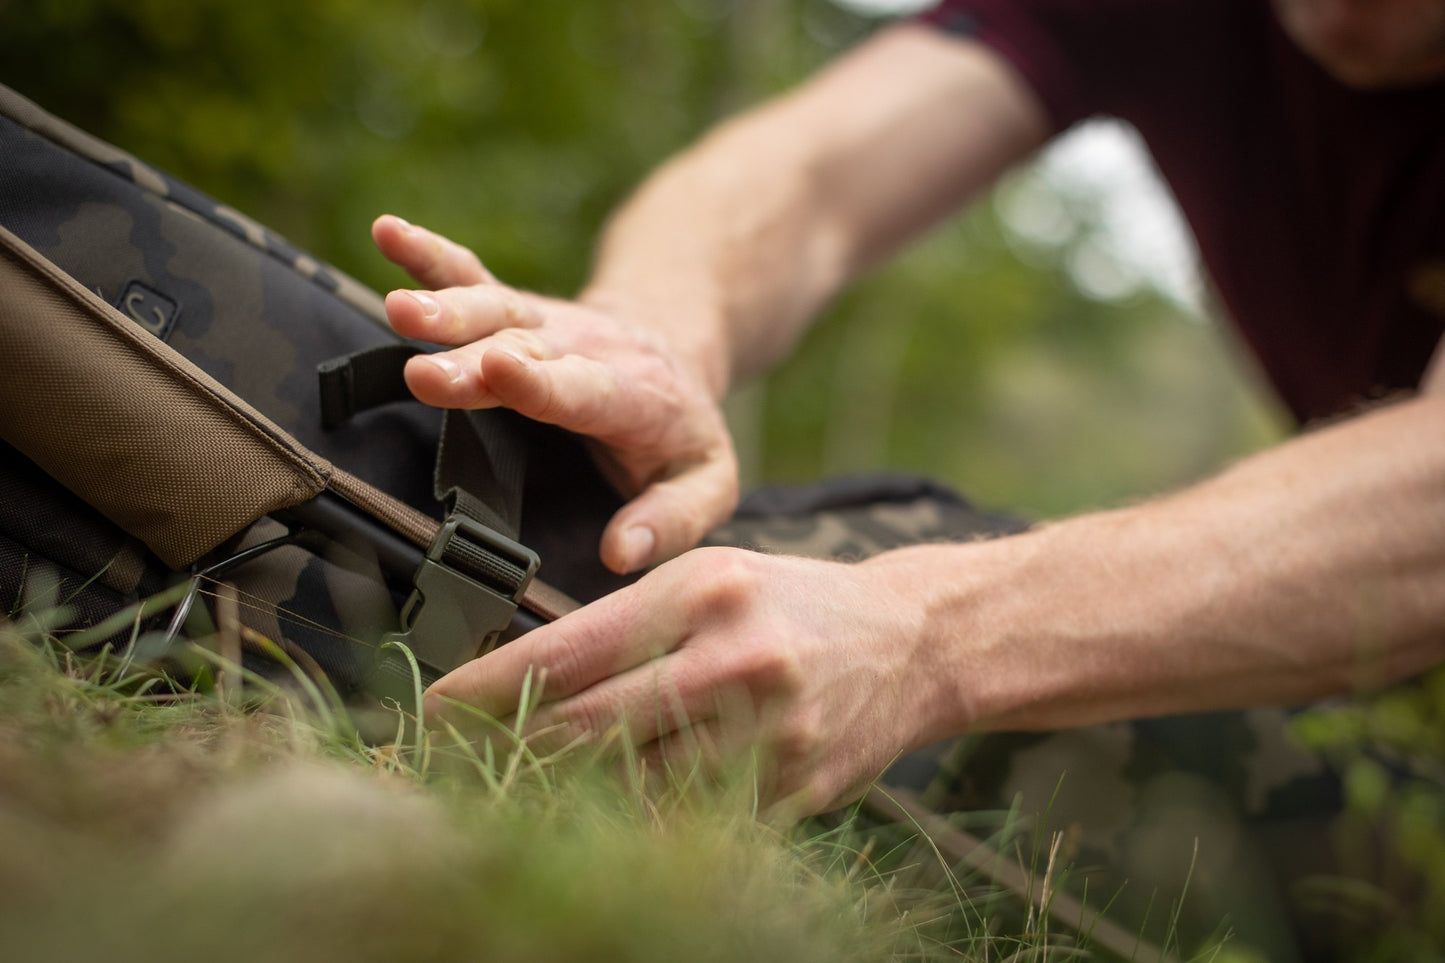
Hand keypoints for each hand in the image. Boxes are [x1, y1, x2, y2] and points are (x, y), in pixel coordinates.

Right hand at [372, 215, 738, 572]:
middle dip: (473, 358)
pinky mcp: (511, 313)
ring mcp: (542, 327)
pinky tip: (388, 230)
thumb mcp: (707, 482)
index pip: (582, 390)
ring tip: (399, 307)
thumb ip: (672, 519)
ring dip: (445, 308)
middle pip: (523, 350)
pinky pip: (469, 276)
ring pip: (491, 309)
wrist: (673, 348)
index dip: (540, 383)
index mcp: (631, 396)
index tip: (500, 371)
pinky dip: (429, 254)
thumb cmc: (681, 430)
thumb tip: (622, 553)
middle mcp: (581, 350)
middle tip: (427, 373)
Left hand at [424, 546, 945, 815]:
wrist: (910, 642)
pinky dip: (636, 824)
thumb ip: (625, 623)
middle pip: (586, 728)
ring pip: (630, 788)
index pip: (568, 650)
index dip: (486, 688)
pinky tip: (601, 818)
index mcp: (704, 594)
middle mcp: (735, 663)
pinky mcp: (792, 792)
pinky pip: (689, 824)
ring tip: (515, 790)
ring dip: (563, 795)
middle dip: (508, 749)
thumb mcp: (709, 578)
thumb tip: (522, 680)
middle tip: (452, 759)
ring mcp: (767, 735)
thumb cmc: (790, 601)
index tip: (431, 708)